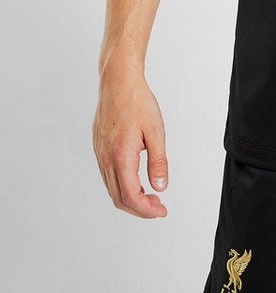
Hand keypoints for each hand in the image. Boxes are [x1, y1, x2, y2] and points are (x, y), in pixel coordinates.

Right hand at [92, 69, 168, 217]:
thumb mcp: (156, 131)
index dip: (146, 210)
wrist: (118, 81)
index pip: (130, 196)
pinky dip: (121, 185)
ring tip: (150, 195)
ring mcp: (99, 153)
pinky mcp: (98, 147)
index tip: (161, 211)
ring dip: (130, 198)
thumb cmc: (138, 102)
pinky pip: (107, 175)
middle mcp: (105, 158)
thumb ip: (158, 161)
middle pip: (118, 197)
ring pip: (111, 188)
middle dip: (139, 208)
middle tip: (158, 206)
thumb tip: (160, 187)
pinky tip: (135, 179)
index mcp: (121, 156)